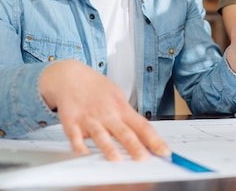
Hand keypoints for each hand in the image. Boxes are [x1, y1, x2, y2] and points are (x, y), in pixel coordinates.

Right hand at [40, 60, 169, 160]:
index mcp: (121, 108)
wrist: (71, 76)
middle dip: (135, 146)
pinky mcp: (72, 122)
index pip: (142, 126)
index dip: (155, 140)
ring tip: (117, 159)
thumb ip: (128, 115)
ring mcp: (89, 118)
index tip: (164, 151)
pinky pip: (75, 136)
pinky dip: (79, 145)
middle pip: (124, 132)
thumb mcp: (118, 96)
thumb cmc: (96, 88)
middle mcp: (107, 114)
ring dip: (109, 147)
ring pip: (101, 135)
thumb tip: (143, 134)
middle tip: (144, 158)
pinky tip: (84, 153)